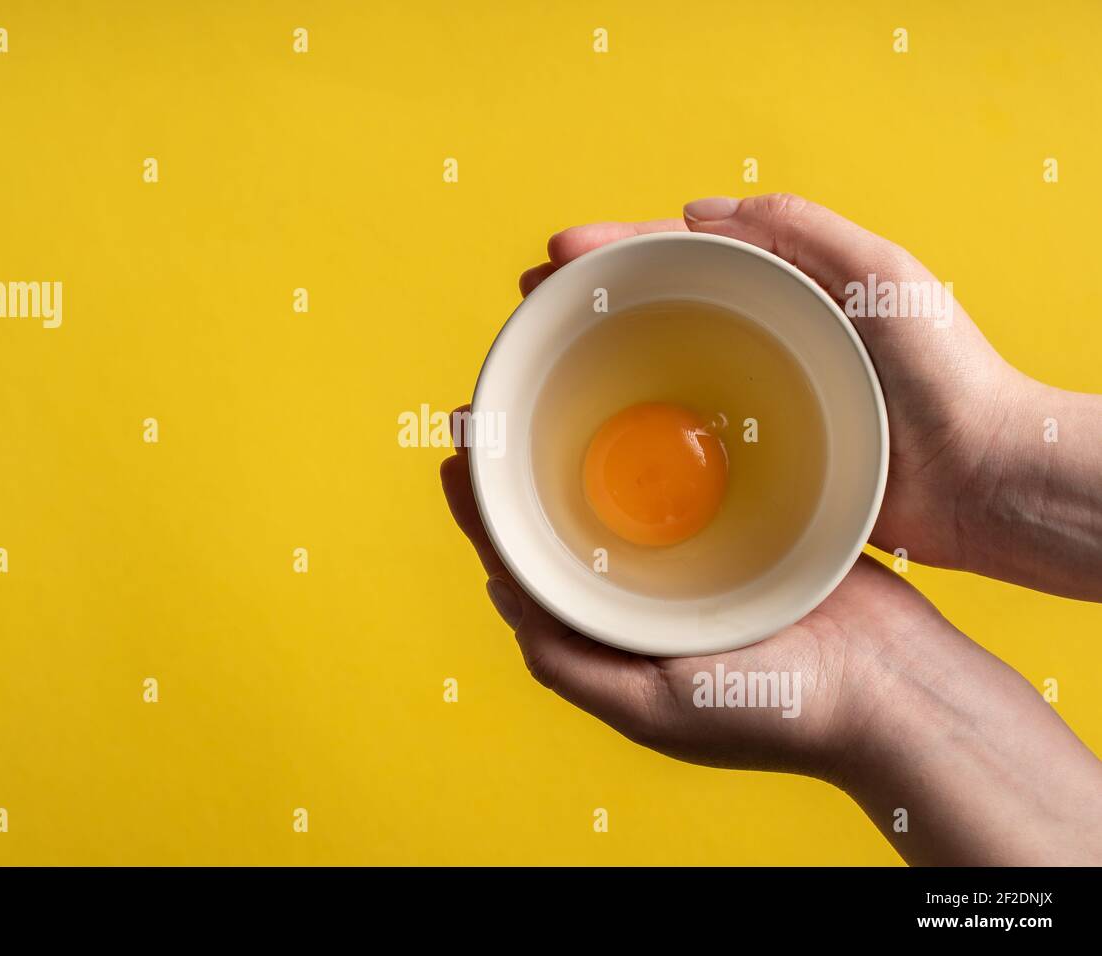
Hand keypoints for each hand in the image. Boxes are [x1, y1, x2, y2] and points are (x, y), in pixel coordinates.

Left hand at [442, 438, 1101, 864]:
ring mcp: (688, 569)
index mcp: (610, 644)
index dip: (483, 519)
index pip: (523, 572)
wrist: (894, 691)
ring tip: (540, 401)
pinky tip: (632, 413)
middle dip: (521, 476)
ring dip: (577, 456)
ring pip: (614, 503)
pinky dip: (649, 454)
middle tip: (492, 412)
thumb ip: (569, 665)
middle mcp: (639, 605)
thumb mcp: (651, 705)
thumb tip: (500, 596)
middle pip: (561, 529)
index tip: (457, 460)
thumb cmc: (778, 710)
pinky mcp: (738, 535)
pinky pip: (677, 489)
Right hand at [521, 196, 1101, 599]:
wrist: (980, 481)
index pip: (680, 256)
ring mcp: (750, 397)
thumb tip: (696, 209)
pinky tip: (591, 425)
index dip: (614, 250)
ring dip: (596, 356)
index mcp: (783, 287)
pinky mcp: (751, 459)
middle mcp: (758, 336)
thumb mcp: (884, 276)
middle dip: (587, 298)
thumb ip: (804, 229)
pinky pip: (677, 431)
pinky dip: (631, 423)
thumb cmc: (944, 377)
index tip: (556, 254)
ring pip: (657, 366)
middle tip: (528, 300)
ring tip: (538, 350)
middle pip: (654, 307)